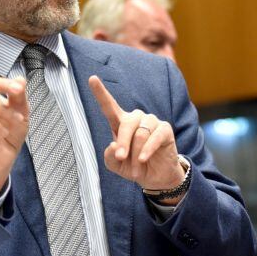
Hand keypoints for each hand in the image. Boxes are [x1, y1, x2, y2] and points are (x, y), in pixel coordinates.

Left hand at [89, 75, 185, 202]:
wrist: (156, 177)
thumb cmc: (133, 167)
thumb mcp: (116, 165)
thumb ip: (110, 156)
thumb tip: (114, 145)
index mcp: (121, 123)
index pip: (109, 106)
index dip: (100, 92)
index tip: (92, 79)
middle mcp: (136, 118)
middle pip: (126, 123)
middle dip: (123, 143)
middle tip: (122, 158)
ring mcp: (151, 122)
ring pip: (140, 133)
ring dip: (136, 154)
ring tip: (137, 168)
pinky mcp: (165, 129)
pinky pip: (154, 137)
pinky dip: (147, 151)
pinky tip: (143, 159)